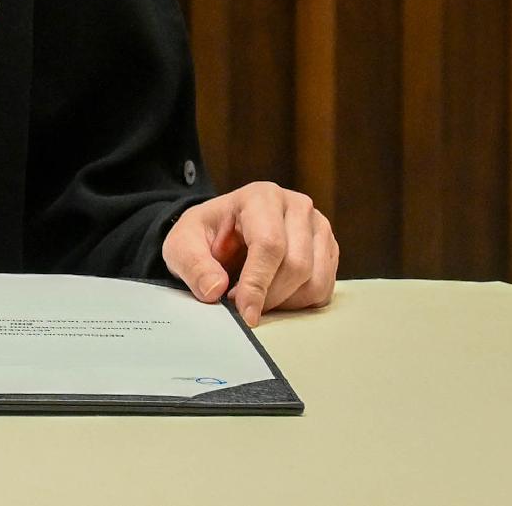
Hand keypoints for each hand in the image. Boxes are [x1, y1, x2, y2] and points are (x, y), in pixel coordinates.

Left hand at [162, 181, 338, 321]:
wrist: (224, 232)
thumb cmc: (207, 235)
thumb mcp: (182, 245)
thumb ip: (193, 265)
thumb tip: (215, 290)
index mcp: (261, 197)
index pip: (270, 245)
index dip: (258, 284)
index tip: (245, 314)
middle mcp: (297, 207)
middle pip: (297, 266)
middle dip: (269, 296)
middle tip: (242, 306)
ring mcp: (318, 228)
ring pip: (315, 282)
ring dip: (285, 303)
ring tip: (257, 299)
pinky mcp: (328, 250)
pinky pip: (324, 290)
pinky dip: (300, 304)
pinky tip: (276, 296)